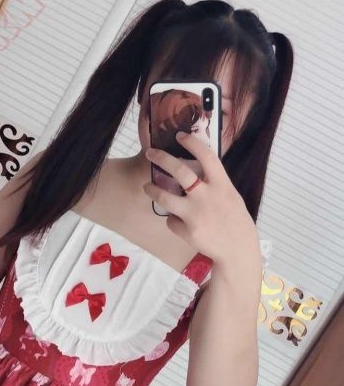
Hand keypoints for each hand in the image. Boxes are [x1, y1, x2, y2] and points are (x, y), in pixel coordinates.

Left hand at [143, 131, 261, 270]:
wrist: (237, 249)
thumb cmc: (234, 219)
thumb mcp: (230, 195)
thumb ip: (214, 183)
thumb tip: (195, 167)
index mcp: (222, 185)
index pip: (207, 156)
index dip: (192, 143)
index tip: (179, 135)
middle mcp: (207, 197)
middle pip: (179, 171)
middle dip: (161, 158)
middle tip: (150, 153)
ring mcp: (196, 215)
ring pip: (165, 198)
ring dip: (153, 190)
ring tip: (147, 187)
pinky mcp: (187, 231)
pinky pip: (171, 221)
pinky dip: (173, 220)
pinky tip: (179, 222)